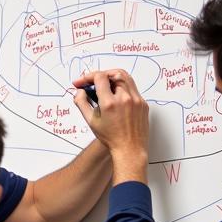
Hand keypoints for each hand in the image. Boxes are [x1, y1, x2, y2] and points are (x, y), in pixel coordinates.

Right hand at [72, 69, 149, 183]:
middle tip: (93, 80)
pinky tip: (116, 95)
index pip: (100, 77)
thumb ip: (82, 103)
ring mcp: (136, 100)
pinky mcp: (143, 103)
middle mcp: (125, 98)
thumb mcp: (91, 122)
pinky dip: (122, 86)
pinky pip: (132, 88)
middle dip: (101, 74)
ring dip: (113, 77)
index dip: (88, 77)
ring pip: (125, 77)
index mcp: (110, 103)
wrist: (130, 149)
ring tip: (104, 84)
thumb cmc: (111, 138)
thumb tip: (79, 91)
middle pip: (114, 73)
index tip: (81, 82)